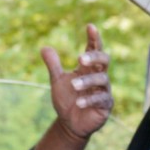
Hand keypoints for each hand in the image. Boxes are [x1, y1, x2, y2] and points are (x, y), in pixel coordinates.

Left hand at [40, 24, 112, 140]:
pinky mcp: (105, 106)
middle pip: (104, 61)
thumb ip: (53, 65)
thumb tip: (44, 47)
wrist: (70, 123)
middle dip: (94, 57)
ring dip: (87, 81)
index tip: (90, 27)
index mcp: (89, 68)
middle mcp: (99, 77)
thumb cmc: (67, 99)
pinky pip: (101, 99)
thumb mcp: (57, 81)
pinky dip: (90, 99)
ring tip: (73, 86)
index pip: (94, 49)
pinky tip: (78, 102)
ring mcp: (104, 91)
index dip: (94, 38)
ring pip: (102, 80)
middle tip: (80, 58)